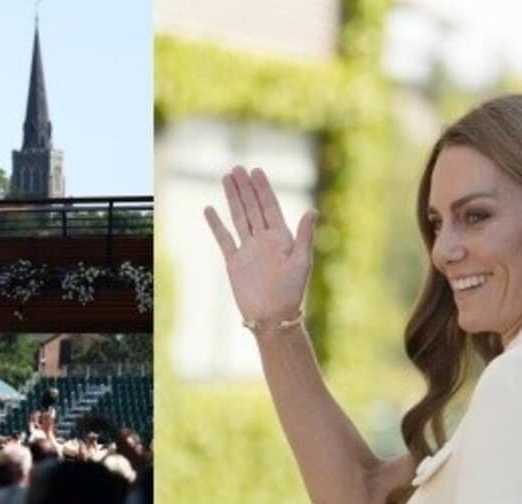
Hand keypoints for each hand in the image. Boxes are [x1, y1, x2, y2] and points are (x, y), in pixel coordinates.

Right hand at [204, 166, 317, 326]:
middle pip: (252, 207)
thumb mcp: (302, 262)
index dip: (263, 189)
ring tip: (226, 179)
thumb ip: (304, 235)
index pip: (270, 206)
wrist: (272, 316)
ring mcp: (248, 250)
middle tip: (238, 168)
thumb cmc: (292, 292)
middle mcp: (264, 240)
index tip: (256, 171)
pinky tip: (209, 210)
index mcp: (281, 237)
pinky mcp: (234, 262)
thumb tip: (312, 210)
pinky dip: (216, 224)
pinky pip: (223, 239)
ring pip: (238, 218)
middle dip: (245, 188)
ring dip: (233, 199)